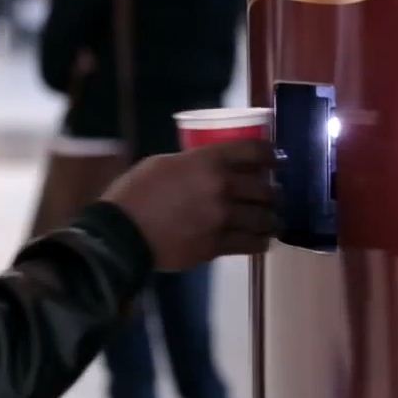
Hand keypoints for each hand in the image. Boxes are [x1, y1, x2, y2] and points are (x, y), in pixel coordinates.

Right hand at [101, 140, 280, 270]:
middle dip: (273, 192)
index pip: (254, 151)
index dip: (271, 154)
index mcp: (207, 161)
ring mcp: (221, 219)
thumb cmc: (135, 192)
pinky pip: (251, 244)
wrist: (121, 233)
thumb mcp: (163, 163)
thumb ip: (194, 163)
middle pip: (265, 188)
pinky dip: (260, 241)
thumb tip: (211, 167)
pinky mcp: (216, 246)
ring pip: (264, 218)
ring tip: (272, 219)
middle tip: (273, 194)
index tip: (276, 160)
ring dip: (271, 218)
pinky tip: (261, 239)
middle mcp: (222, 188)